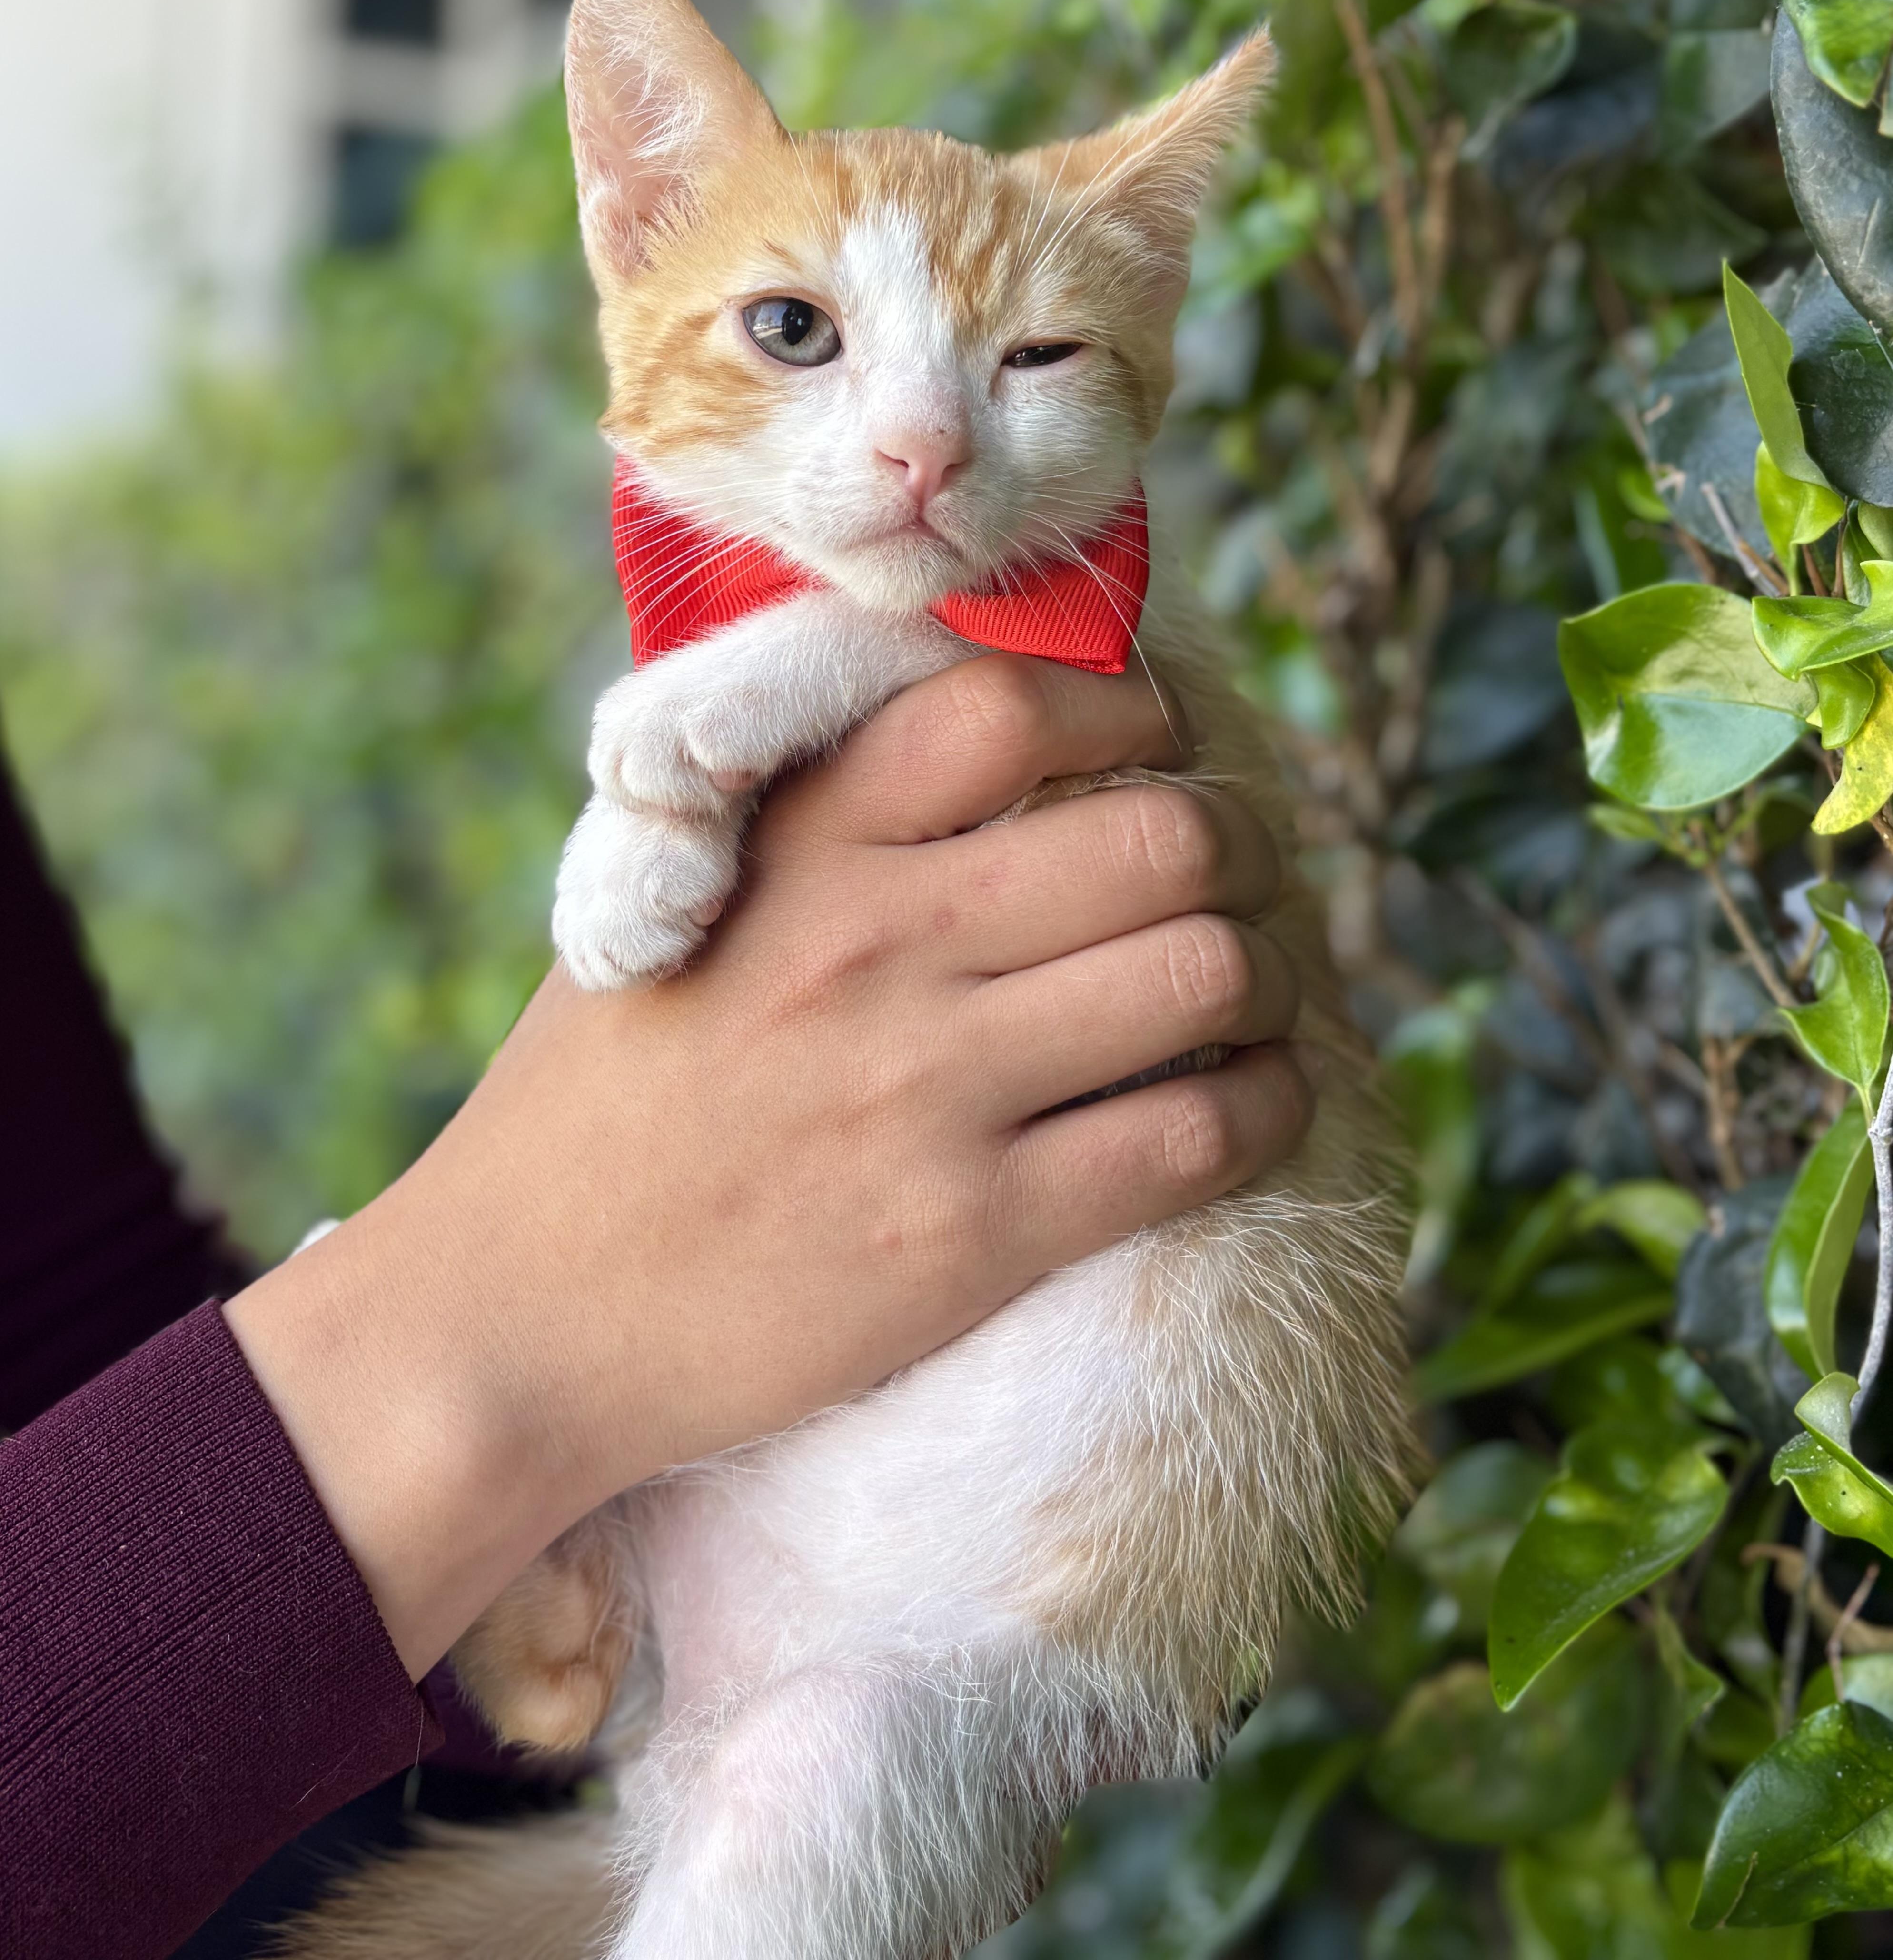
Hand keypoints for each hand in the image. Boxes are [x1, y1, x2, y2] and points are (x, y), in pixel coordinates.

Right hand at [225, 656, 1310, 1676]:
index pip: (1013, 704)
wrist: (514, 1318)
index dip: (1134, 704)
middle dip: (1246, 843)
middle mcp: (874, 947)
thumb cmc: (600, 1104)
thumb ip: (814, 824)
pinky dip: (1264, 1108)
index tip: (1167, 736)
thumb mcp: (674, 911)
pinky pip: (1195, 1140)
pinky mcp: (972, 1237)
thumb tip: (992, 746)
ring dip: (1272, 972)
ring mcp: (928, 1093)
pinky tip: (1254, 1101)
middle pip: (1161, 833)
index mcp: (797, 848)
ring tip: (1258, 987)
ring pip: (1206, 974)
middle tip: (1245, 872)